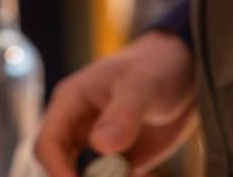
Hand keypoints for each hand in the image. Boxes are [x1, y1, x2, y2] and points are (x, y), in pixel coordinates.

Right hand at [35, 31, 196, 176]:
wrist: (184, 71)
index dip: (58, 170)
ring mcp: (99, 143)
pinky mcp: (122, 157)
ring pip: (87, 176)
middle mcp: (78, 125)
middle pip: (60, 163)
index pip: (48, 143)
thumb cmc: (155, 66)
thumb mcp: (141, 85)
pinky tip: (150, 176)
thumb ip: (122, 114)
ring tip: (137, 176)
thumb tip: (99, 145)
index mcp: (70, 103)